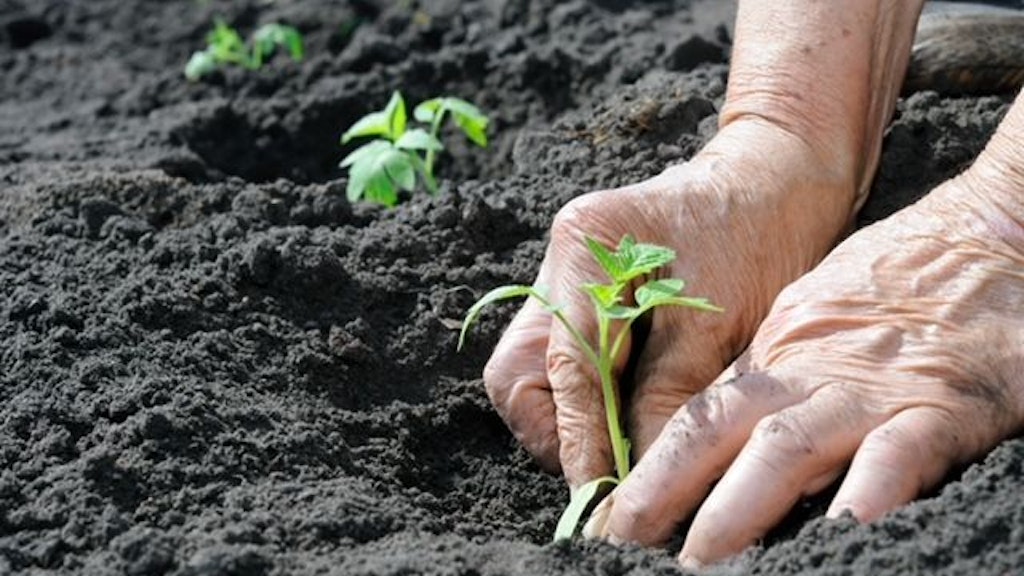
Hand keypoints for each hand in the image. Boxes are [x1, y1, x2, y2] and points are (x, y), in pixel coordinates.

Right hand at [482, 119, 857, 486]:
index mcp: (584, 247)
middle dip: (555, 432)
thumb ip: (669, 400)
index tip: (602, 494)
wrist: (780, 175)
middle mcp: (558, 260)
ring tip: (621, 448)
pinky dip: (586, 396)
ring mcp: (564, 275)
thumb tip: (641, 479)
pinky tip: (627, 414)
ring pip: (533, 371)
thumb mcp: (720, 325)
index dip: (580, 440)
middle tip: (607, 471)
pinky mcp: (582, 291)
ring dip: (568, 418)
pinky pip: (562, 358)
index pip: (564, 367)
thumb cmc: (762, 232)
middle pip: (517, 372)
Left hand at [587, 168, 1023, 565]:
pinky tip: (843, 531)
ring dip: (737, 507)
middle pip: (717, 436)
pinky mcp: (940, 405)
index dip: (649, 473)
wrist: (985, 237)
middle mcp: (807, 377)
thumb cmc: (896, 287)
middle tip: (621, 544)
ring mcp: (869, 392)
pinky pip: (899, 454)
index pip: (694, 422)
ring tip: (698, 557)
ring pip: (787, 450)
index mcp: (774, 359)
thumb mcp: (809, 324)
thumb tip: (704, 440)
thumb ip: (765, 381)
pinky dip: (868, 493)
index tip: (610, 518)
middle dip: (664, 494)